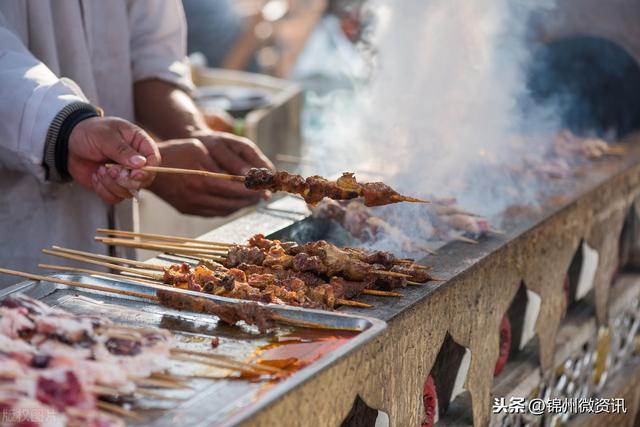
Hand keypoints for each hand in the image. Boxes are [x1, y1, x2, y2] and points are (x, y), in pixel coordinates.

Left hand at [68, 117, 160, 203]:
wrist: (68, 142)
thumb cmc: (89, 132)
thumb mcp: (106, 136)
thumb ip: (123, 150)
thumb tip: (141, 164)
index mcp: (139, 144)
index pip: (154, 160)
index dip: (147, 171)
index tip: (133, 173)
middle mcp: (135, 162)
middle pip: (144, 181)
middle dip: (126, 180)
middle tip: (111, 170)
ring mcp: (124, 175)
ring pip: (129, 192)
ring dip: (112, 185)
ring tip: (100, 170)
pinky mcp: (112, 186)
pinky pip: (114, 198)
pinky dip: (103, 190)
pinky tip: (96, 176)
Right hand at [150, 135, 273, 215]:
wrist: (149, 167)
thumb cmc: (177, 151)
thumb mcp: (200, 149)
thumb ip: (224, 163)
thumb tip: (248, 174)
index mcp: (202, 180)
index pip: (235, 189)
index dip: (252, 189)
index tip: (264, 186)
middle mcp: (197, 197)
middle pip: (233, 202)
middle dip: (250, 199)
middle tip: (262, 194)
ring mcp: (192, 206)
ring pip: (225, 210)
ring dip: (241, 205)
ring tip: (252, 198)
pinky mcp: (189, 211)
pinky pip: (215, 212)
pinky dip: (228, 208)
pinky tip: (235, 201)